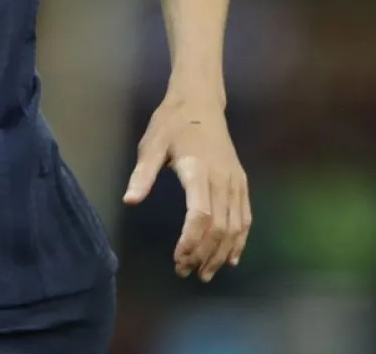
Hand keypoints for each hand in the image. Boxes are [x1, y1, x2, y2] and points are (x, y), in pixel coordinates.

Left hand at [123, 94, 250, 281]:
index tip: (178, 258)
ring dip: (221, 253)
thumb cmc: (172, 123)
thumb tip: (129, 200)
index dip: (191, 241)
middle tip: (184, 272)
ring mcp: (235, 181)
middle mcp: (221, 179)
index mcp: (198, 170)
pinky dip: (239, 240)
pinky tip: (230, 257)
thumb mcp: (152, 143)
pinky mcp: (241, 182)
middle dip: (203, 254)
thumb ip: (143, 173)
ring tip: (205, 273)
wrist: (201, 101)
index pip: (200, 215)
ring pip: (235, 226)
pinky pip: (245, 217)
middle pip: (219, 227)